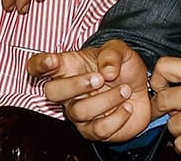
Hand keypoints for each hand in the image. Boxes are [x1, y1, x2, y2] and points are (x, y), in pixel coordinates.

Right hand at [27, 39, 152, 141]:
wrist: (142, 90)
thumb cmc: (123, 68)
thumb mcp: (120, 50)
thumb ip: (112, 53)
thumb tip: (107, 71)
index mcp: (68, 67)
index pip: (39, 66)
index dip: (39, 65)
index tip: (51, 61)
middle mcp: (68, 92)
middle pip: (52, 93)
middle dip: (76, 85)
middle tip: (100, 78)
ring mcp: (78, 112)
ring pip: (79, 112)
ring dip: (107, 99)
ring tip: (125, 90)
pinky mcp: (93, 130)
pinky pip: (98, 129)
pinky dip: (117, 117)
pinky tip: (127, 106)